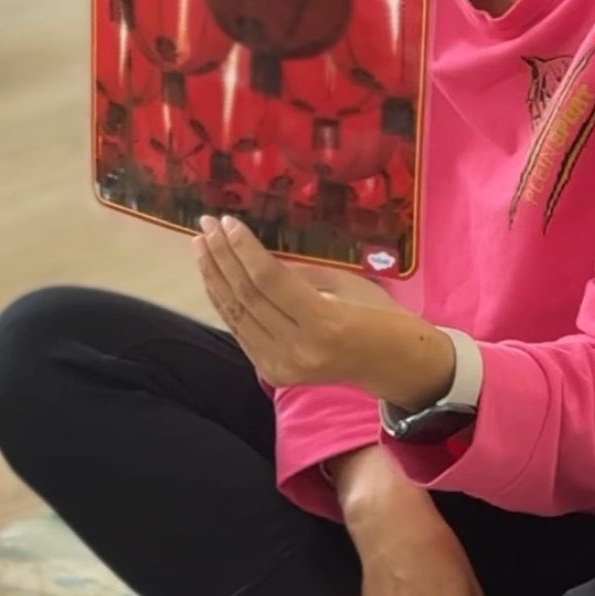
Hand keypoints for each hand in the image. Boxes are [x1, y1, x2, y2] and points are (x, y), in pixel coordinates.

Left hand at [195, 216, 454, 405]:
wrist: (394, 366)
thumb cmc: (379, 315)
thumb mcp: (346, 284)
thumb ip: (298, 275)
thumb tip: (255, 256)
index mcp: (324, 323)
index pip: (269, 280)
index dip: (243, 249)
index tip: (227, 221)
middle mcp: (297, 349)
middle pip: (246, 296)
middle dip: (222, 257)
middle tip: (206, 225)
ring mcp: (282, 366)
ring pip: (236, 316)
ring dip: (214, 279)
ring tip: (201, 247)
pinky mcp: (273, 374)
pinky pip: (240, 332)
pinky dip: (224, 303)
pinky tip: (215, 279)